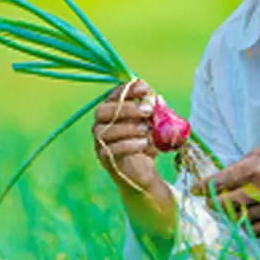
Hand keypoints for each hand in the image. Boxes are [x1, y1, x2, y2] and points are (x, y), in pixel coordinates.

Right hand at [91, 79, 161, 195]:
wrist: (142, 171)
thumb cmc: (145, 143)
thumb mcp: (154, 126)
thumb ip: (156, 113)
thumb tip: (160, 100)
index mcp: (111, 110)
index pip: (114, 95)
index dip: (128, 89)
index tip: (145, 87)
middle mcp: (101, 124)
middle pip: (103, 110)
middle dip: (127, 108)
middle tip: (148, 110)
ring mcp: (100, 141)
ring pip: (105, 131)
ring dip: (128, 128)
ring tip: (146, 129)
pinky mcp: (104, 158)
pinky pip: (111, 149)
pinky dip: (128, 145)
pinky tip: (143, 143)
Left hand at [190, 142, 259, 237]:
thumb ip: (242, 166)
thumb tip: (221, 180)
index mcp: (256, 168)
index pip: (221, 182)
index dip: (204, 188)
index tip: (195, 191)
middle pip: (227, 205)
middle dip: (214, 205)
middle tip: (210, 204)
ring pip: (242, 220)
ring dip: (231, 217)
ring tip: (229, 212)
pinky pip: (259, 231)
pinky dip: (249, 227)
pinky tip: (246, 220)